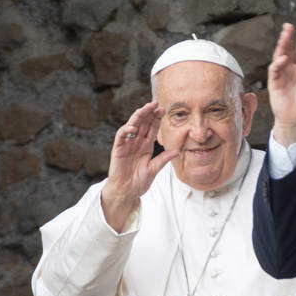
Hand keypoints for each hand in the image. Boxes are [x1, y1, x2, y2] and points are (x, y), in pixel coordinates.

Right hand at [101, 102, 180, 231]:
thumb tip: (177, 151)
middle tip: (156, 103)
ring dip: (138, 117)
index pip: (151, 129)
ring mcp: (126, 145)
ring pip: (131, 126)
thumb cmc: (138, 182)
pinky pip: (121, 137)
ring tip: (145, 109)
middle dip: (148, 113)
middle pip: (142, 124)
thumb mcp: (154, 169)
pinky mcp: (118, 150)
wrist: (126, 192)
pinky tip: (132, 127)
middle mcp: (136, 143)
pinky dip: (126, 131)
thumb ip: (163, 159)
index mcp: (145, 146)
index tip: (163, 110)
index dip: (156, 119)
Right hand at [267, 23, 295, 145]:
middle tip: (289, 26)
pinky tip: (284, 58)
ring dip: (281, 46)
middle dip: (288, 38)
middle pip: (289, 50)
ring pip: (280, 56)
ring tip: (284, 35)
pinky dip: (278, 63)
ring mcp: (283, 76)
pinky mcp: (275, 84)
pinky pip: (275, 70)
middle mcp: (293, 71)